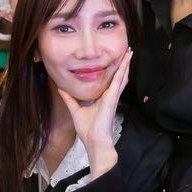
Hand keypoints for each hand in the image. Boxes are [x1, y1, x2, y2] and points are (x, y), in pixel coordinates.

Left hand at [58, 48, 130, 170]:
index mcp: (103, 98)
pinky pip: (119, 81)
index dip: (114, 71)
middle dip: (123, 64)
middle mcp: (110, 95)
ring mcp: (113, 96)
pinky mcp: (112, 97)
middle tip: (127, 51)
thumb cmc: (88, 129)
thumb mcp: (75, 110)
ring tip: (130, 52)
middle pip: (119, 76)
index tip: (116, 60)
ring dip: (126, 64)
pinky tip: (126, 61)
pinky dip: (123, 70)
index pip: (110, 81)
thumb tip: (61, 89)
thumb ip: (69, 99)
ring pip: (122, 76)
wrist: (94, 139)